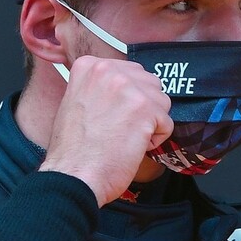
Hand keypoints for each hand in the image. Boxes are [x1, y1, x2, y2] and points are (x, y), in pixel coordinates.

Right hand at [39, 56, 173, 206]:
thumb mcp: (76, 101)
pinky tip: (132, 146)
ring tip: (125, 137)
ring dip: (150, 122)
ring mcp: (128, 88)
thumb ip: (101, 86)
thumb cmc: (74, 148)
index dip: (127, 98)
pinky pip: (166, 123)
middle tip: (120, 128)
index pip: (130, 72)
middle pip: (148, 83)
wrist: (73, 175)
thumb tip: (126, 87)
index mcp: (90, 66)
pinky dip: (155, 140)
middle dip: (142, 107)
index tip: (110, 115)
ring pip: (161, 101)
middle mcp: (109, 70)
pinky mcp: (145, 109)